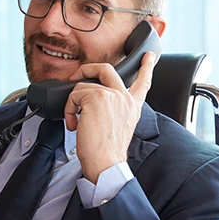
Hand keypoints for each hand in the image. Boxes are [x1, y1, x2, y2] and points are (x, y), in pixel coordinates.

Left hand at [64, 52, 155, 183]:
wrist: (106, 163)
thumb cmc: (108, 152)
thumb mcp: (118, 127)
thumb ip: (113, 110)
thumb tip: (92, 103)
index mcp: (132, 106)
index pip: (143, 82)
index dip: (147, 67)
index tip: (149, 56)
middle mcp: (125, 98)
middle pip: (107, 69)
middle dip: (87, 68)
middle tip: (77, 75)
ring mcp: (111, 95)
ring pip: (83, 86)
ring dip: (73, 103)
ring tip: (76, 121)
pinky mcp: (96, 97)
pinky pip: (74, 94)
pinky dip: (68, 109)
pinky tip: (74, 122)